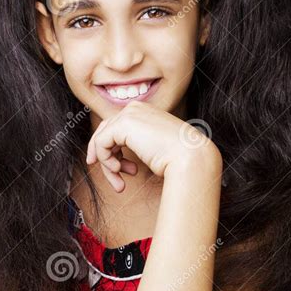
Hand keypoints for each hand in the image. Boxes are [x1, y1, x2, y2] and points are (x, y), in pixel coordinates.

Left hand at [86, 101, 220, 191]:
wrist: (190, 158)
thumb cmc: (177, 158)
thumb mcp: (152, 148)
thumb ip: (136, 145)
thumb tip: (115, 156)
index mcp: (143, 111)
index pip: (115, 128)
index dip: (112, 151)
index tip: (117, 170)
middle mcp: (135, 108)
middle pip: (105, 132)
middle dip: (106, 158)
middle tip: (116, 179)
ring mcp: (129, 114)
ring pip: (101, 140)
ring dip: (107, 165)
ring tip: (119, 182)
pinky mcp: (123, 124)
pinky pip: (100, 143)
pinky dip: (105, 160)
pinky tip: (118, 171)